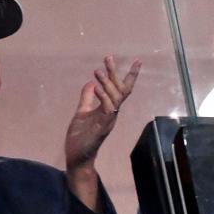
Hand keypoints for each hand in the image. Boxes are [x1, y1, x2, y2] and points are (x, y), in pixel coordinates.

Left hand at [64, 57, 140, 210]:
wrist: (77, 156)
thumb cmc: (80, 136)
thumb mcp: (81, 112)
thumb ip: (87, 98)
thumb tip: (91, 82)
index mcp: (108, 109)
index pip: (121, 89)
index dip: (128, 75)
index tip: (136, 61)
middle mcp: (112, 113)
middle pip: (120, 90)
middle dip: (115, 73)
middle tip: (108, 58)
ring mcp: (109, 120)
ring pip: (115, 99)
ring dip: (107, 83)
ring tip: (98, 71)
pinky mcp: (102, 127)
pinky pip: (107, 110)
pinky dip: (103, 98)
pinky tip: (97, 87)